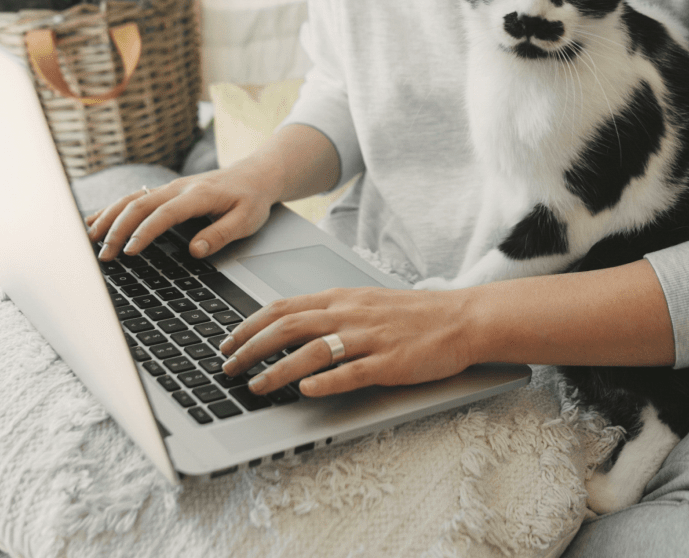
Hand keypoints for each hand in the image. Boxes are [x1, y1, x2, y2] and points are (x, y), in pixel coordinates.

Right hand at [85, 165, 274, 261]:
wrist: (256, 174)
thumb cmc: (252, 198)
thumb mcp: (247, 220)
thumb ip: (221, 234)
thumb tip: (195, 251)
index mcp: (198, 195)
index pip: (165, 213)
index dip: (145, 232)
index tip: (129, 252)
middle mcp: (179, 188)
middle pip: (140, 205)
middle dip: (118, 229)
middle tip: (104, 255)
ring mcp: (170, 187)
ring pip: (132, 198)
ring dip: (109, 217)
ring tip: (90, 239)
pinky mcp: (166, 191)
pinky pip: (135, 197)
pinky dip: (113, 208)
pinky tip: (95, 220)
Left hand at [217, 285, 475, 397]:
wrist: (460, 318)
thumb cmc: (413, 314)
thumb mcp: (366, 303)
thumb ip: (331, 312)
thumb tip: (291, 326)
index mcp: (342, 299)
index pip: (284, 307)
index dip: (250, 325)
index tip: (227, 342)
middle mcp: (350, 314)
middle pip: (289, 327)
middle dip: (251, 349)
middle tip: (227, 369)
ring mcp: (369, 338)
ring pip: (313, 350)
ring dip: (278, 370)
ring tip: (255, 387)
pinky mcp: (389, 362)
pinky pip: (351, 371)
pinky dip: (325, 381)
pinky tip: (305, 391)